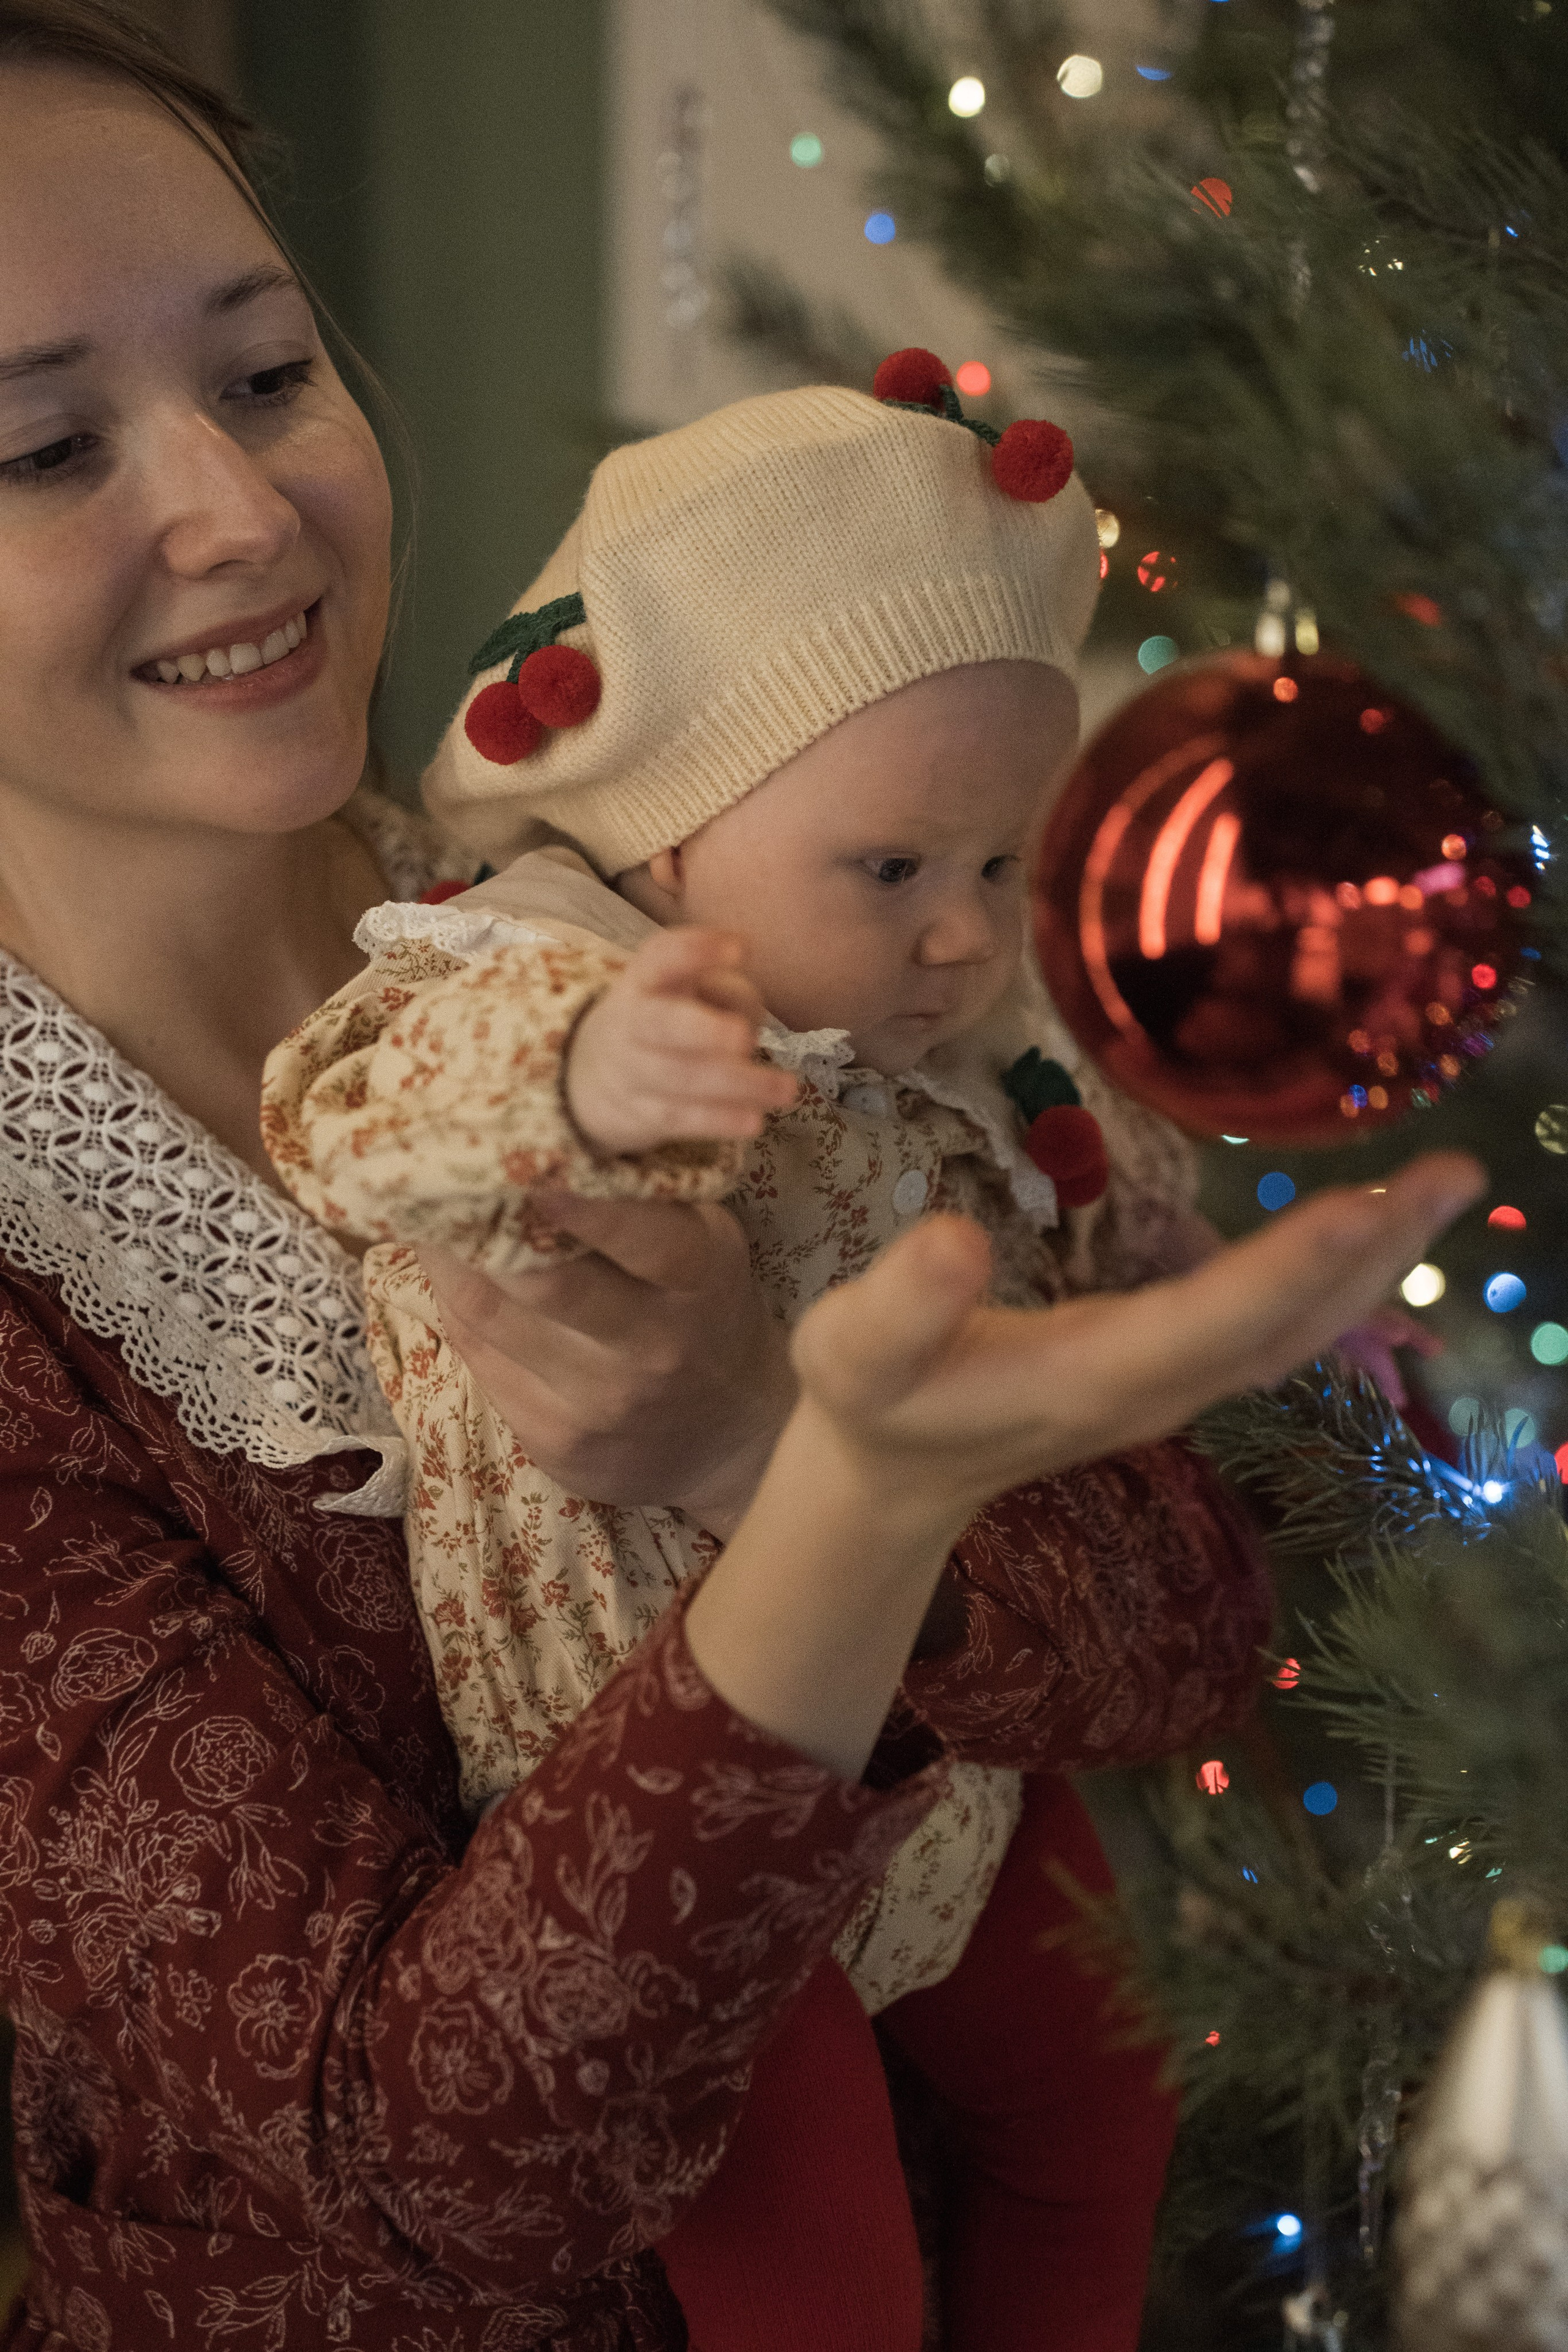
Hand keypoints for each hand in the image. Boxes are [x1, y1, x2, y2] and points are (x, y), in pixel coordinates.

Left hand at [416, 1192, 796, 1533]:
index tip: (521, 1165)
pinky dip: (457, 1310)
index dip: (577, 1205)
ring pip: (489, 1318)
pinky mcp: (555, 1442)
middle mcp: (651, 1348)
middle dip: (479, 1226)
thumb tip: (557, 1134)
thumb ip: (648, 1197)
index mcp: (698, 1281)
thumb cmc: (707, 1311)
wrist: (729, 1436)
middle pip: (544, 1282)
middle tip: (434, 1175)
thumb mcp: (707, 1243)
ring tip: (422, 1217)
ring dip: (445, 1261)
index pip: (640, 1238)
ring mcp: (597, 1404)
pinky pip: (480, 1360)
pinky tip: (449, 1278)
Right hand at [565, 928, 798, 1155]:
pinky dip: (719, 1120)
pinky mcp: (643, 1113)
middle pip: (660, 1024)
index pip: (661, 957)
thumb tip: (745, 1019)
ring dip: (736, 1084)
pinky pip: (681, 1118)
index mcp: (645, 978)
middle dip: (702, 1030)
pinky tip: (756, 1120)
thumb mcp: (691, 990)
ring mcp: (633, 1071)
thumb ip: (724, 994)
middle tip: (745, 1035)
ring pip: (681, 1078)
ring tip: (788, 1089)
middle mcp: (632, 1021)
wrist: (598, 1071)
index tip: (740, 948)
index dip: (696, 951)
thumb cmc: (670, 1017)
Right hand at [687, 1152, 1484, 1778]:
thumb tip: (949, 1238)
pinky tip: (1367, 1230)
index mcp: (1089, 1377)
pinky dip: (1334, 1277)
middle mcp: (1157, 1387)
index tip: (1365, 1204)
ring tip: (1442, 1190)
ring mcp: (1175, 1386)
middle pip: (1289, 1327)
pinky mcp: (1175, 1372)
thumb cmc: (872, 1399)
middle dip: (1373, 1255)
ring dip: (1373, 1264)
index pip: (1209, 1320)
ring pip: (1297, 1330)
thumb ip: (901, 1303)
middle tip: (1458, 1176)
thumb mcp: (853, 1348)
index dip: (1287, 1267)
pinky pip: (1278, 1326)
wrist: (892, 1475)